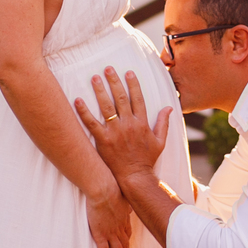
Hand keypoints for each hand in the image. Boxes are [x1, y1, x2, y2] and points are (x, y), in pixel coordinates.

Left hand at [75, 68, 170, 184]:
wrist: (135, 178)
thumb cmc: (147, 161)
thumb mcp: (160, 141)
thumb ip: (164, 123)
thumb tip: (169, 107)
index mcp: (142, 123)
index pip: (137, 99)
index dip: (133, 84)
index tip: (128, 72)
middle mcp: (128, 125)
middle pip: (120, 98)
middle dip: (114, 81)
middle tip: (108, 68)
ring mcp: (115, 132)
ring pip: (106, 107)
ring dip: (100, 90)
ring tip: (94, 78)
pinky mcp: (103, 140)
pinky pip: (91, 123)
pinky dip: (84, 112)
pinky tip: (77, 100)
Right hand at [84, 160, 132, 247]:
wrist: (103, 190)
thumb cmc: (111, 189)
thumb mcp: (122, 196)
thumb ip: (124, 204)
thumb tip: (128, 208)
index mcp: (123, 218)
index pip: (127, 232)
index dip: (127, 240)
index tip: (128, 245)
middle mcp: (119, 227)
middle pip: (125, 243)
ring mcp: (111, 232)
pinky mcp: (101, 234)